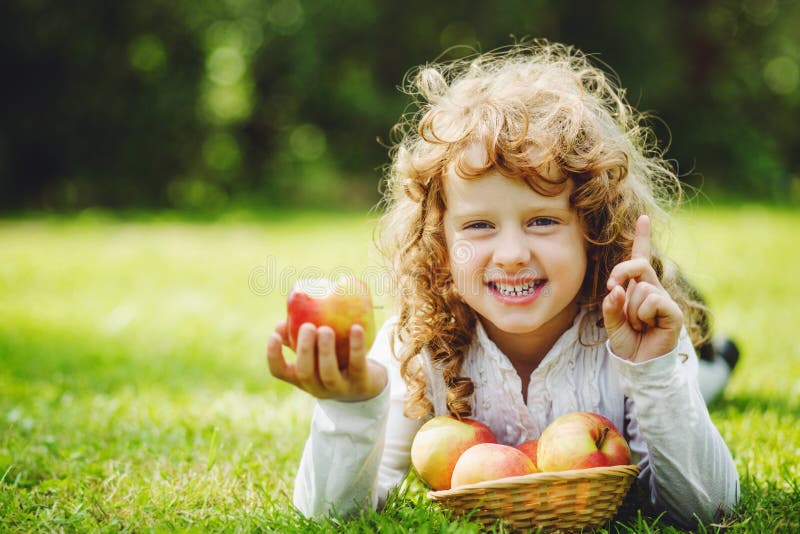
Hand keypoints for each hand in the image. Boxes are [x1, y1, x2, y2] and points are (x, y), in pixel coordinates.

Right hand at [266, 320, 386, 400]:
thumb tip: (280, 325)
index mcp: (301, 378)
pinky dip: (356, 347)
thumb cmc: (334, 361)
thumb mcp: (315, 352)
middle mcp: (317, 387)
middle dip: (304, 349)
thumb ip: (297, 337)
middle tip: (308, 327)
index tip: (274, 335)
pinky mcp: (361, 383)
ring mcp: (339, 388)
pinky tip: (356, 328)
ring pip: (328, 373)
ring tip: (326, 329)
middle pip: (305, 373)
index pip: (279, 372)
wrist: (368, 384)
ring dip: (326, 350)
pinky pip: (357, 365)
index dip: (273, 355)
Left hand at [602, 215, 682, 361]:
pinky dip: (643, 315)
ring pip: (641, 289)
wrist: (638, 364)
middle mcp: (653, 289)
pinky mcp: (673, 312)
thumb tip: (617, 290)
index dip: (642, 238)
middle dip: (619, 274)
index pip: (641, 259)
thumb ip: (611, 305)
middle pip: (637, 265)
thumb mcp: (611, 322)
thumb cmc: (626, 341)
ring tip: (637, 325)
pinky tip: (648, 327)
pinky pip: (653, 301)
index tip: (643, 218)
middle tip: (612, 291)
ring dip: (631, 311)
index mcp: (638, 287)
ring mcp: (664, 300)